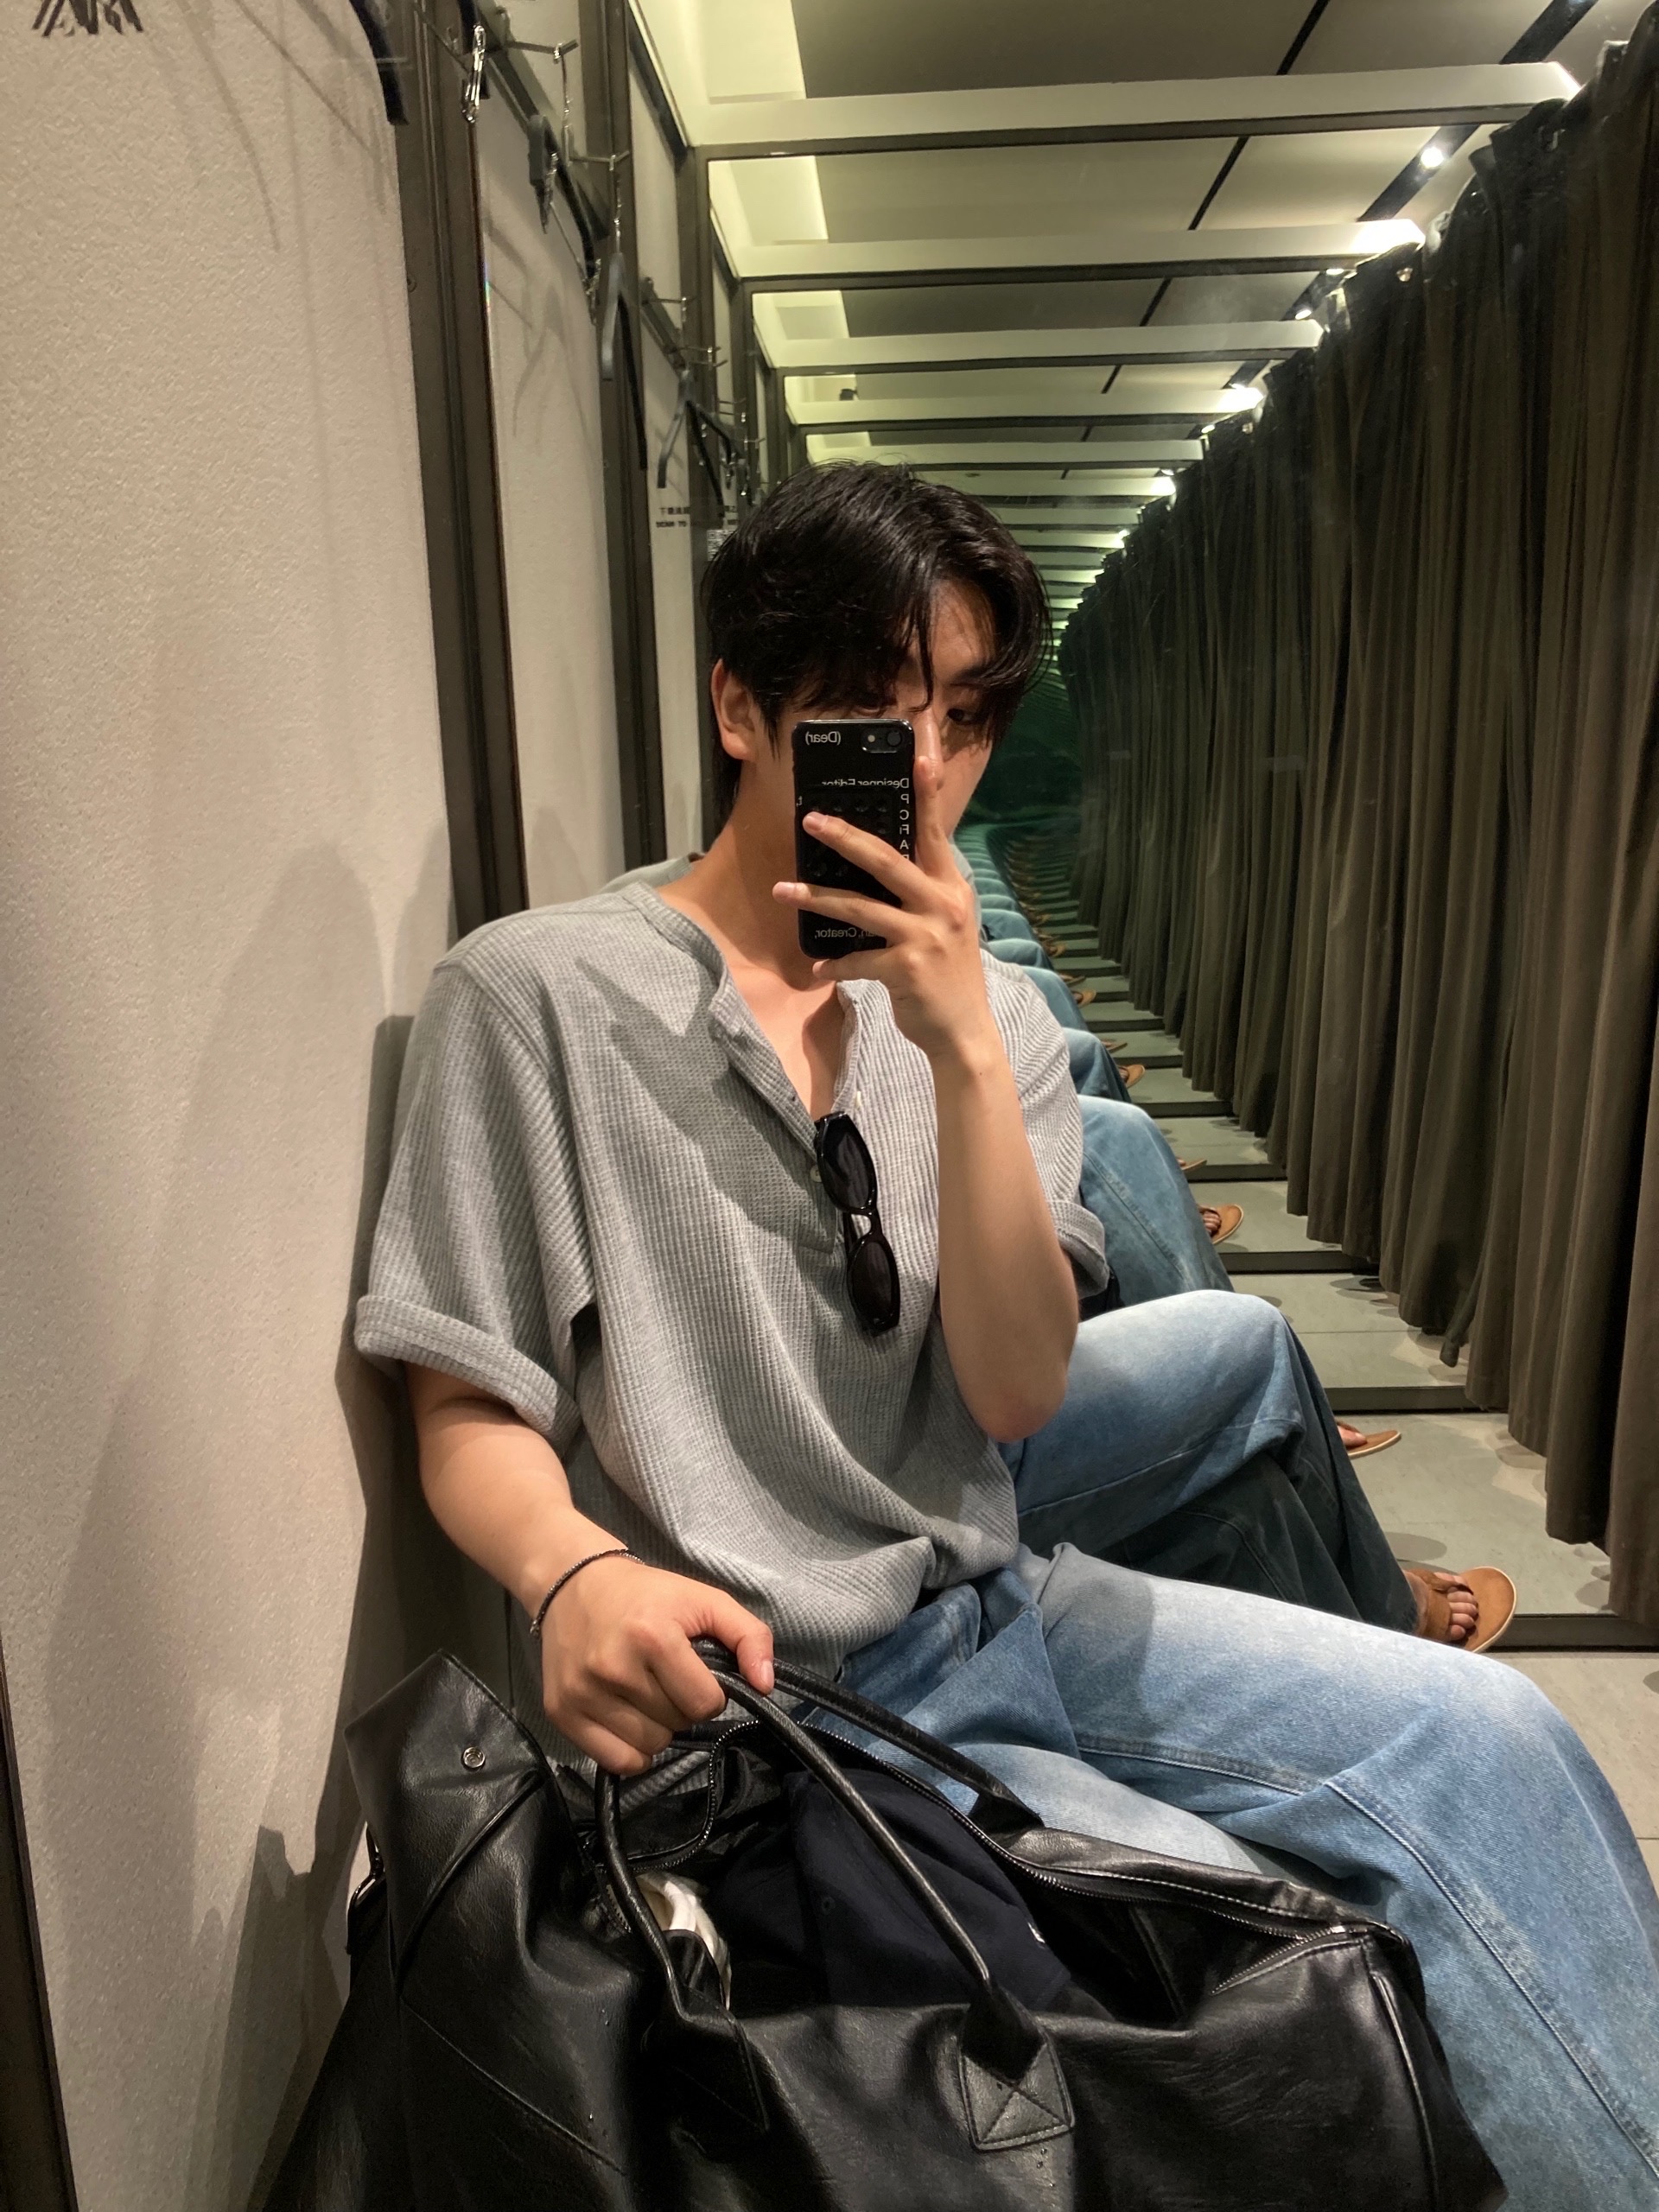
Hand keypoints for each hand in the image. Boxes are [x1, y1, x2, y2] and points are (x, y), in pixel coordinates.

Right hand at [538, 1555, 774, 1773]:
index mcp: (653, 1636)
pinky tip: (629, 1718)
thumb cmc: (647, 1595)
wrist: (574, 1584)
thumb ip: (749, 1636)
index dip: (710, 1691)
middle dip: (681, 1706)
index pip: (705, 1703)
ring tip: (645, 1693)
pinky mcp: (561, 1713)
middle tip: (665, 1677)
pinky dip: (630, 1750)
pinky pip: (616, 1761)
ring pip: (649, 1747)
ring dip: (657, 1728)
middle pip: (677, 1725)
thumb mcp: (705, 1599)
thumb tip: (766, 1686)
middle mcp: (614, 1668)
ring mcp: (583, 1693)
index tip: (695, 1671)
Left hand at [773, 751, 996, 1065]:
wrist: (964, 1033)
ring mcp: (925, 936)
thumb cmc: (948, 975)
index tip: (919, 751)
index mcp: (952, 887)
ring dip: (816, 898)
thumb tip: (878, 867)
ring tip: (781, 890)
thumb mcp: (947, 925)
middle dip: (845, 837)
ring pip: (860, 907)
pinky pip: (856, 959)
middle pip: (886, 859)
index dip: (928, 790)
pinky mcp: (906, 968)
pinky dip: (834, 965)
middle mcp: (943, 904)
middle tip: (810, 820)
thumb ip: (922, 894)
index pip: (936, 830)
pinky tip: (819, 970)